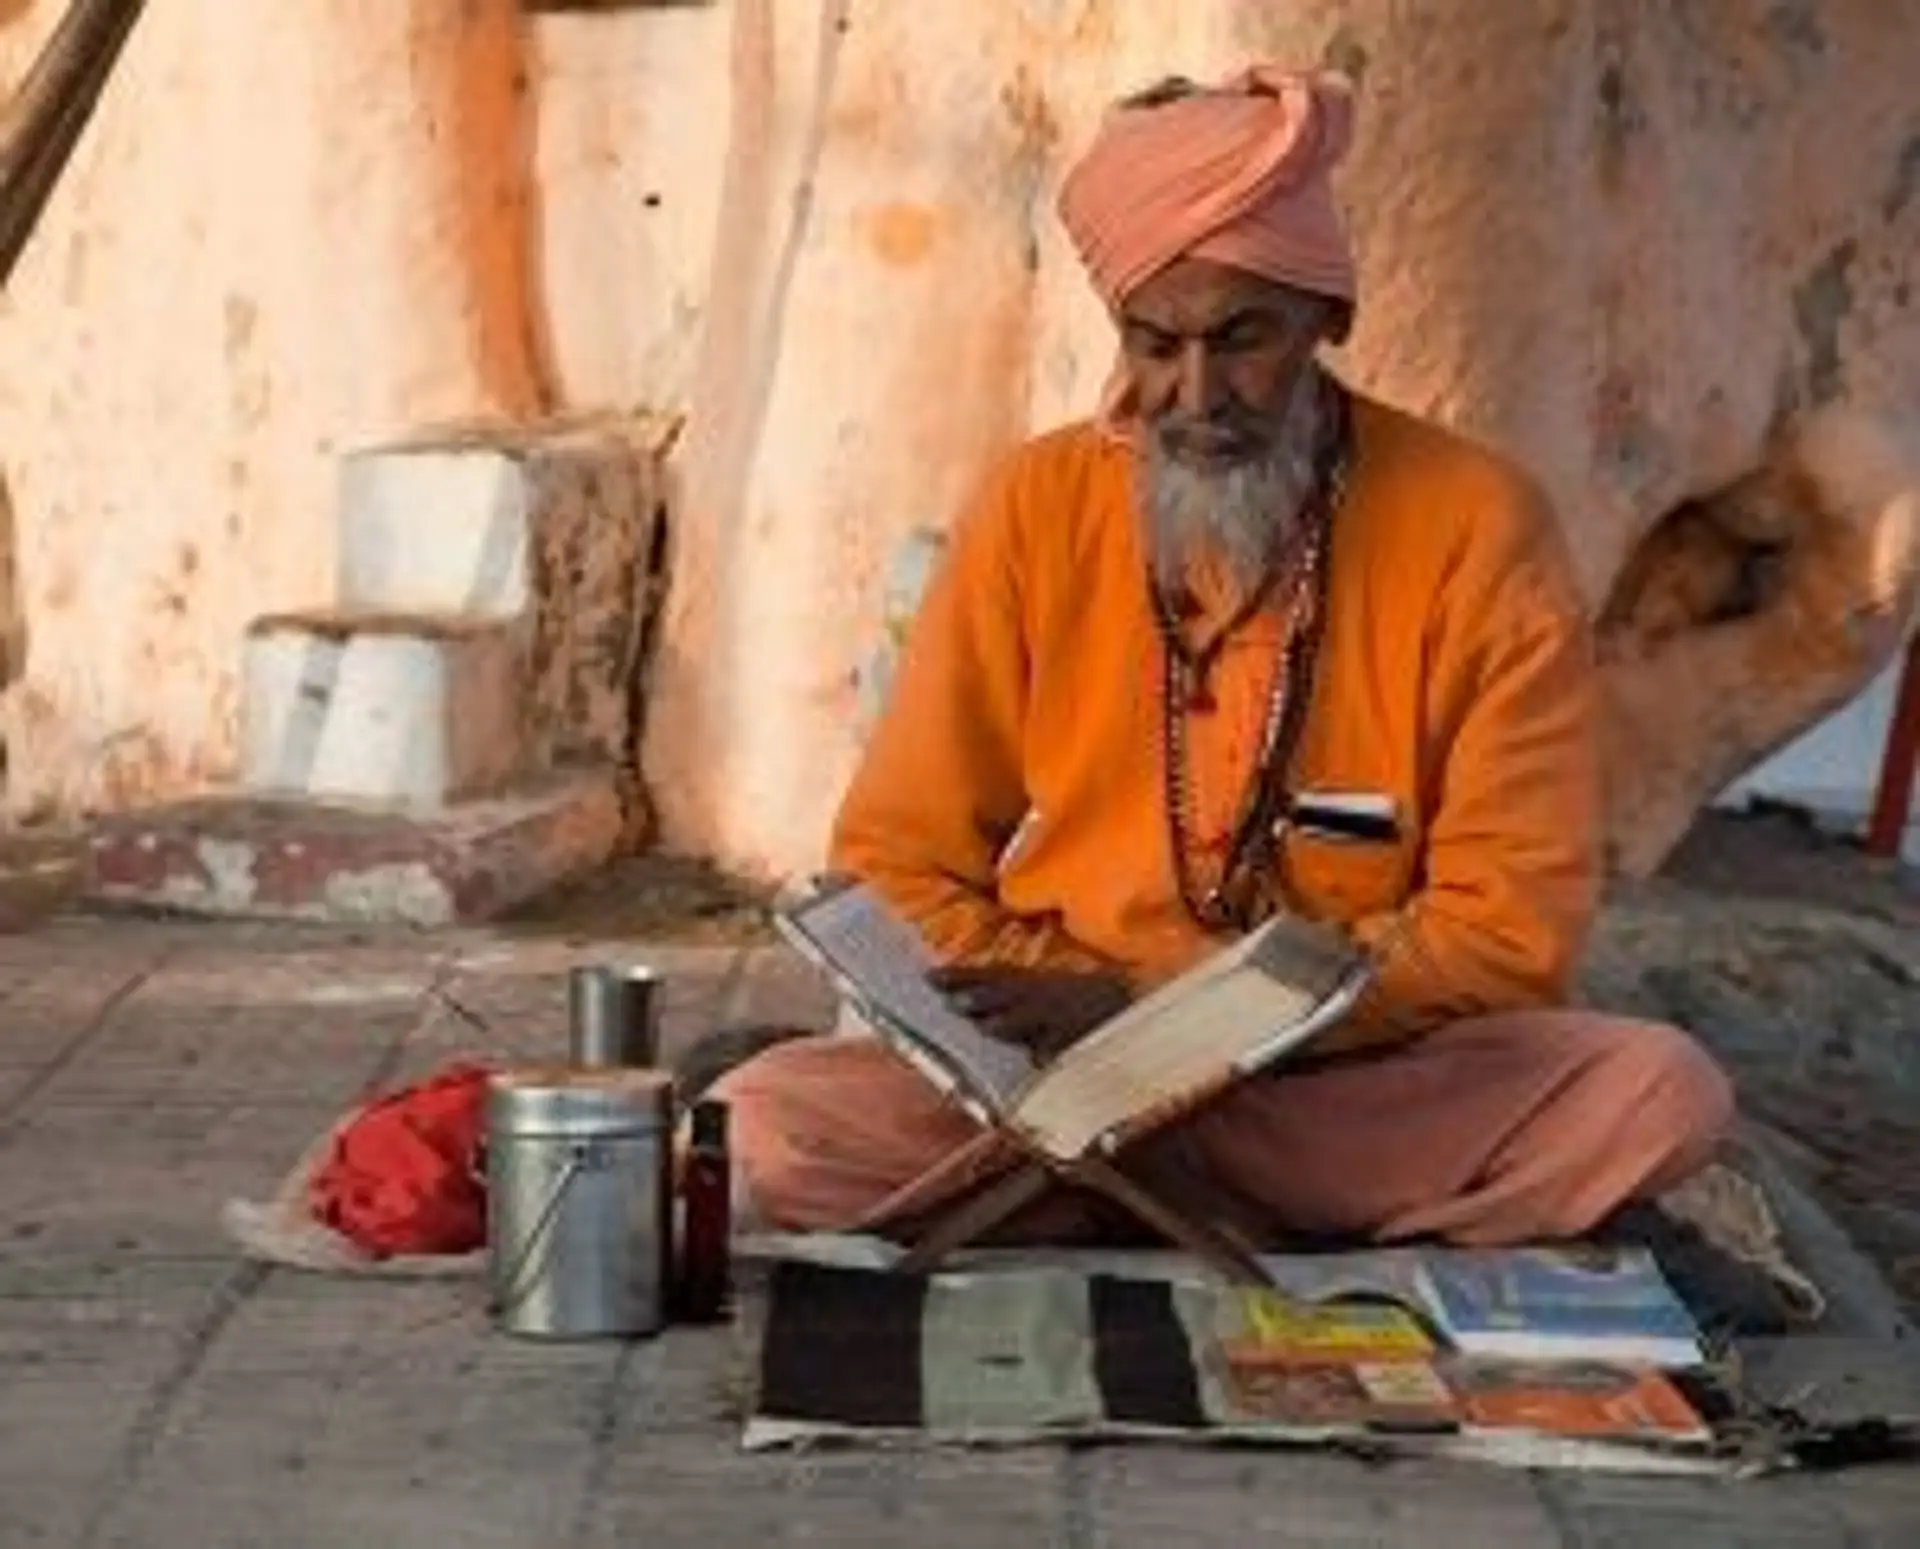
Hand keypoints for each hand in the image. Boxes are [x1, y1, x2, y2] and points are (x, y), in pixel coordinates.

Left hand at [925, 966, 1132, 1060]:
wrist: (1120, 1000)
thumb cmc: (1070, 999)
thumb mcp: (1038, 990)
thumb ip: (1006, 1000)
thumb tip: (967, 1013)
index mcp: (1028, 983)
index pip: (988, 977)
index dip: (960, 976)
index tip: (930, 976)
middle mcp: (1039, 995)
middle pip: (1003, 995)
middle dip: (978, 997)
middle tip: (952, 1001)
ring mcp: (1057, 1015)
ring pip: (1029, 1017)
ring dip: (1007, 1022)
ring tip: (986, 1026)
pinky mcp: (1076, 1035)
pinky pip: (1060, 1045)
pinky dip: (1050, 1051)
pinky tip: (1037, 1060)